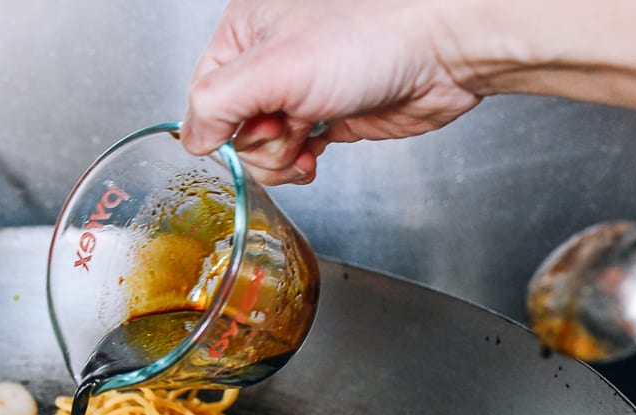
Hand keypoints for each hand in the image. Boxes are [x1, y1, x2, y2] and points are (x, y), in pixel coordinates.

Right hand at [183, 0, 483, 184]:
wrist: (443, 50)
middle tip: (288, 124)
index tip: (254, 124)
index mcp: (246, 29)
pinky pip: (294, 154)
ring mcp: (301, 89)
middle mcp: (270, 58)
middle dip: (259, 141)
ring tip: (308, 136)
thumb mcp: (273, 68)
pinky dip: (300, 163)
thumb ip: (216, 104)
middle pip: (232, 127)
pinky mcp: (330, 115)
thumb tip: (191, 139)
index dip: (222, 123)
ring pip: (262, 147)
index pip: (202, 94)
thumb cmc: (372, 35)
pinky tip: (316, 154)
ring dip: (280, 156)